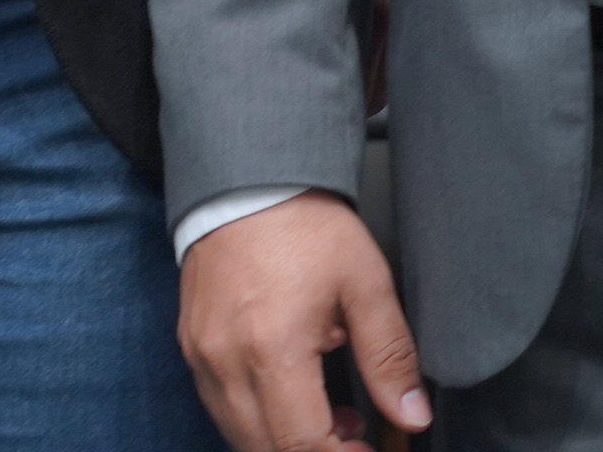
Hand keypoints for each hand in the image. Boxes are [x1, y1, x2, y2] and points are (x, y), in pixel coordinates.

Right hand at [181, 192, 428, 451]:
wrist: (246, 178)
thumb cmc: (302, 224)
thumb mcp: (365, 284)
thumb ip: (390, 357)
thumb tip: (411, 415)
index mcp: (272, 349)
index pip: (303, 445)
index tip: (370, 450)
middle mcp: (226, 362)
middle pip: (266, 451)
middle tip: (357, 436)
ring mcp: (201, 356)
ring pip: (239, 436)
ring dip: (284, 442)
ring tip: (331, 415)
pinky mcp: (191, 346)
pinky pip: (220, 407)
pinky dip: (257, 419)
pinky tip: (291, 394)